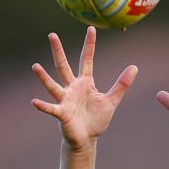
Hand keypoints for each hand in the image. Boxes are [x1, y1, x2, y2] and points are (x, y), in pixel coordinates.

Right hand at [31, 26, 137, 150]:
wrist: (87, 139)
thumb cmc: (96, 119)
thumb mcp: (111, 100)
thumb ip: (121, 84)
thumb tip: (134, 67)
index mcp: (85, 83)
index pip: (86, 60)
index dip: (89, 45)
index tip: (91, 29)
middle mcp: (72, 88)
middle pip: (63, 66)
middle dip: (58, 51)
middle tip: (52, 35)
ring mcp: (65, 100)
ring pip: (53, 86)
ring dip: (44, 77)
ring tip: (35, 67)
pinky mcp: (62, 114)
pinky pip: (51, 109)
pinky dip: (43, 106)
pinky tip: (34, 101)